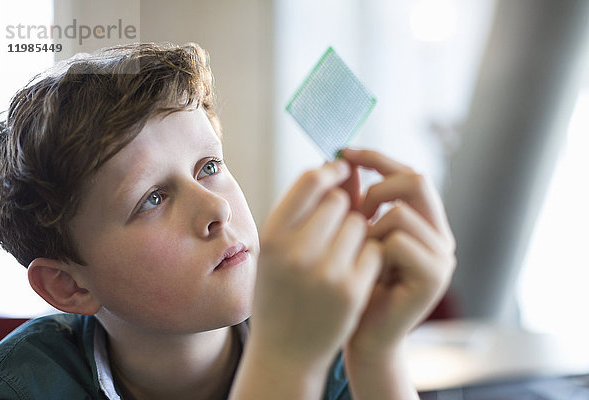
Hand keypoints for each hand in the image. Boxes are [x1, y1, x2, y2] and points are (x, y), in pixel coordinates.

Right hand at [249, 159, 381, 371]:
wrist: (286, 351)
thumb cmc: (280, 292)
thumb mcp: (277, 250)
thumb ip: (303, 209)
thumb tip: (343, 165)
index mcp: (272, 236)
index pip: (309, 181)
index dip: (330, 172)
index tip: (341, 172)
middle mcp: (296, 251)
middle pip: (339, 200)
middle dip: (344, 207)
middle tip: (337, 224)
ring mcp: (325, 271)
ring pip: (359, 224)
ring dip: (357, 231)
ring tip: (342, 252)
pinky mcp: (351, 290)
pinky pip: (373, 250)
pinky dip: (369, 255)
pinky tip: (355, 270)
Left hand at [341, 148, 455, 356]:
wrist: (362, 336)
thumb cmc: (355, 284)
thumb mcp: (354, 235)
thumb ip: (354, 200)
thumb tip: (342, 160)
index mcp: (424, 221)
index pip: (409, 172)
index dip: (376, 158)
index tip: (343, 152)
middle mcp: (440, 234)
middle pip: (416, 180)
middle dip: (376, 187)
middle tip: (355, 208)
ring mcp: (442, 256)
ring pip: (400, 212)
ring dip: (369, 228)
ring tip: (359, 253)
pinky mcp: (434, 277)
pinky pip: (397, 242)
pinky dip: (373, 251)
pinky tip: (367, 271)